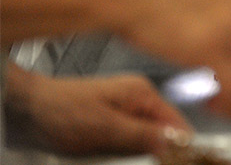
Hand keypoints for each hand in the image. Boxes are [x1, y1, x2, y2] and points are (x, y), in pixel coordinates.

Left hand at [4, 66, 190, 155]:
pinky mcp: (113, 119)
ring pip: (145, 139)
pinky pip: (128, 140)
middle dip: (154, 149)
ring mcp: (126, 108)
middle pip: (163, 132)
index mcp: (143, 93)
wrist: (28, 108)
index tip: (180, 162)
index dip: (181, 144)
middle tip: (135, 158)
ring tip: (112, 152)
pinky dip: (121, 151)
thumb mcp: (108, 129)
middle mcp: (138, 97)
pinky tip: (107, 151)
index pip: (177, 122)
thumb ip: (145, 135)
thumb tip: (178, 143)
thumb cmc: (62, 112)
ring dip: (135, 152)